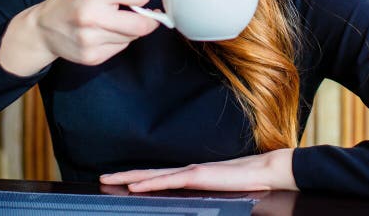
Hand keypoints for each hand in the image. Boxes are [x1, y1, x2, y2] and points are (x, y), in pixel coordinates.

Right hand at [0, 0, 160, 75]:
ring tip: (113, 20)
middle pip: (143, 24)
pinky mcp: (92, 57)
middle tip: (137, 11)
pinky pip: (121, 48)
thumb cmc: (70, 1)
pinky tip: (104, 33)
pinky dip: (119, 40)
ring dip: (130, 28)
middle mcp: (91, 17)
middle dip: (146, 17)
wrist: (42, 29)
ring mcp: (91, 40)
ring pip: (133, 37)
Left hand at [99, 149, 298, 192]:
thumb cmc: (247, 180)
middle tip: (103, 177)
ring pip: (152, 176)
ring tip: (109, 179)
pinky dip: (149, 183)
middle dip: (124, 175)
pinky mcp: (197, 176)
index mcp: (191, 174)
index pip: (158, 176)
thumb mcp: (220, 189)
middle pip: (149, 173)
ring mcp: (191, 172)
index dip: (138, 177)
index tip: (119, 180)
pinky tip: (134, 186)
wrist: (265, 170)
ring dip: (129, 177)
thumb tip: (196, 199)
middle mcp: (187, 170)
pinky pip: (168, 181)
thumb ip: (205, 192)